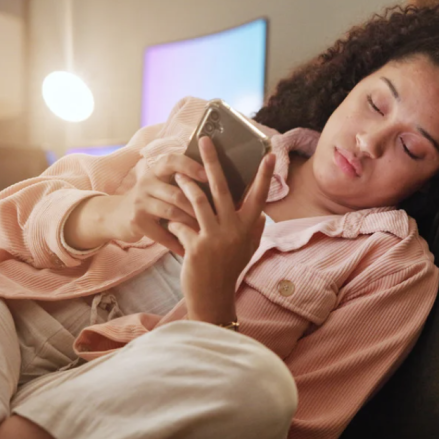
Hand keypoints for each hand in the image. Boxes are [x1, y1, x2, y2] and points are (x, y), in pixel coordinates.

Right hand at [115, 151, 208, 255]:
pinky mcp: (136, 221)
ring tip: (206, 232)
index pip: (172, 161)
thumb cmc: (151, 200)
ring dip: (190, 224)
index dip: (190, 166)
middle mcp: (147, 183)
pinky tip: (188, 250)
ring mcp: (140, 202)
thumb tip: (217, 181)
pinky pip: (161, 233)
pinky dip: (176, 243)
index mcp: (157, 170)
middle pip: (176, 192)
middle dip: (198, 206)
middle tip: (217, 216)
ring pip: (171, 212)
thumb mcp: (162, 184)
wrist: (117, 216)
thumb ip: (182, 181)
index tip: (208, 173)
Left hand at [167, 136, 275, 323]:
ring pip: (197, 200)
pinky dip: (175, 222)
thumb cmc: (230, 271)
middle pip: (222, 188)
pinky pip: (181, 224)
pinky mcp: (196, 247)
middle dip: (212, 161)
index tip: (269, 154)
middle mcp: (234, 229)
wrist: (212, 298)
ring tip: (178, 172)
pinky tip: (169, 223)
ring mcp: (214, 238)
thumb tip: (261, 214)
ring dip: (186, 184)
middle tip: (206, 140)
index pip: (259, 196)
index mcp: (248, 227)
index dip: (264, 175)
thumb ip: (254, 230)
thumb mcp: (247, 249)